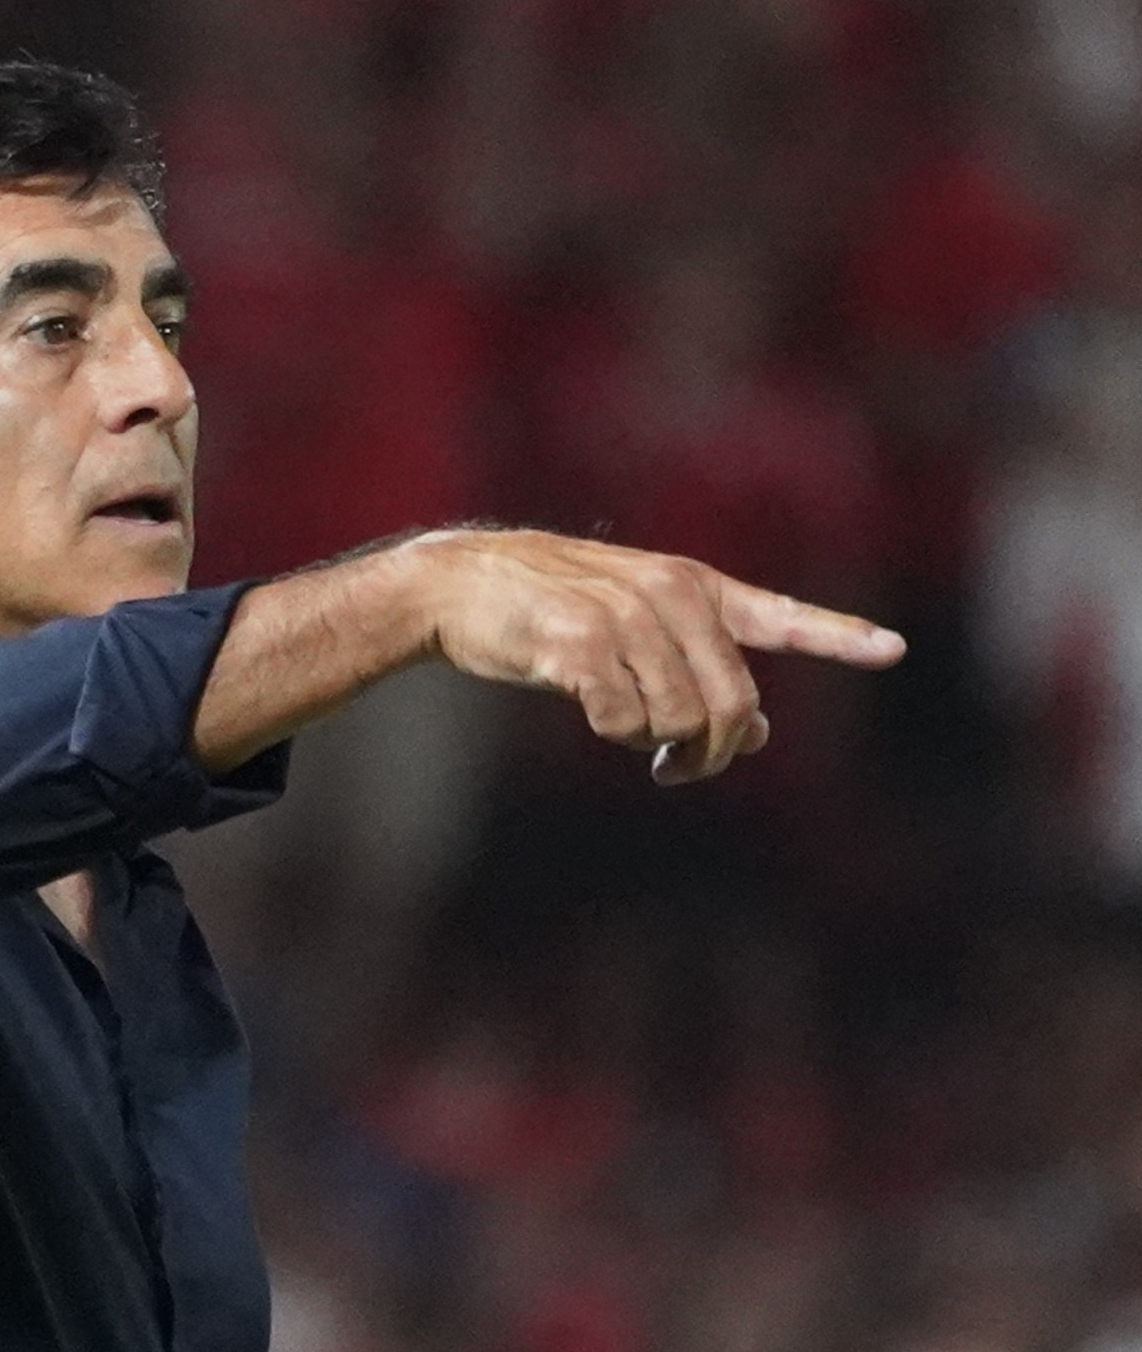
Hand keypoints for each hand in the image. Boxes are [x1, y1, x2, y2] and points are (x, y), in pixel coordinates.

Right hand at [408, 529, 905, 783]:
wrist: (460, 583)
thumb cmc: (546, 611)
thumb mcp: (632, 630)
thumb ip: (696, 669)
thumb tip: (759, 735)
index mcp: (691, 584)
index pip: (777, 616)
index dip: (836, 637)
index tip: (891, 649)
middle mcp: (669, 593)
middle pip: (732, 702)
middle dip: (712, 750)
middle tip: (677, 768)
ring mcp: (627, 616)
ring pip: (680, 719)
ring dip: (652, 741)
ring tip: (618, 722)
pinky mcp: (582, 643)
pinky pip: (625, 722)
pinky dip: (613, 733)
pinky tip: (588, 711)